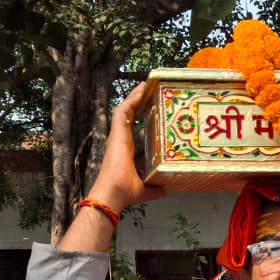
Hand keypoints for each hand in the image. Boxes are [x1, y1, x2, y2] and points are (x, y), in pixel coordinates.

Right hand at [87, 82, 166, 212]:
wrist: (114, 194)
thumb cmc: (125, 192)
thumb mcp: (145, 188)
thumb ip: (155, 188)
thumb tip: (165, 190)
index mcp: (126, 150)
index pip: (131, 127)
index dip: (138, 114)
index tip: (147, 105)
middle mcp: (121, 140)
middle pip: (128, 115)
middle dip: (136, 101)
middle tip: (147, 89)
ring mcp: (117, 136)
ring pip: (124, 110)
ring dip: (133, 97)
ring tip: (143, 85)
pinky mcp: (116, 134)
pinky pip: (122, 112)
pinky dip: (130, 101)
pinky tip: (139, 92)